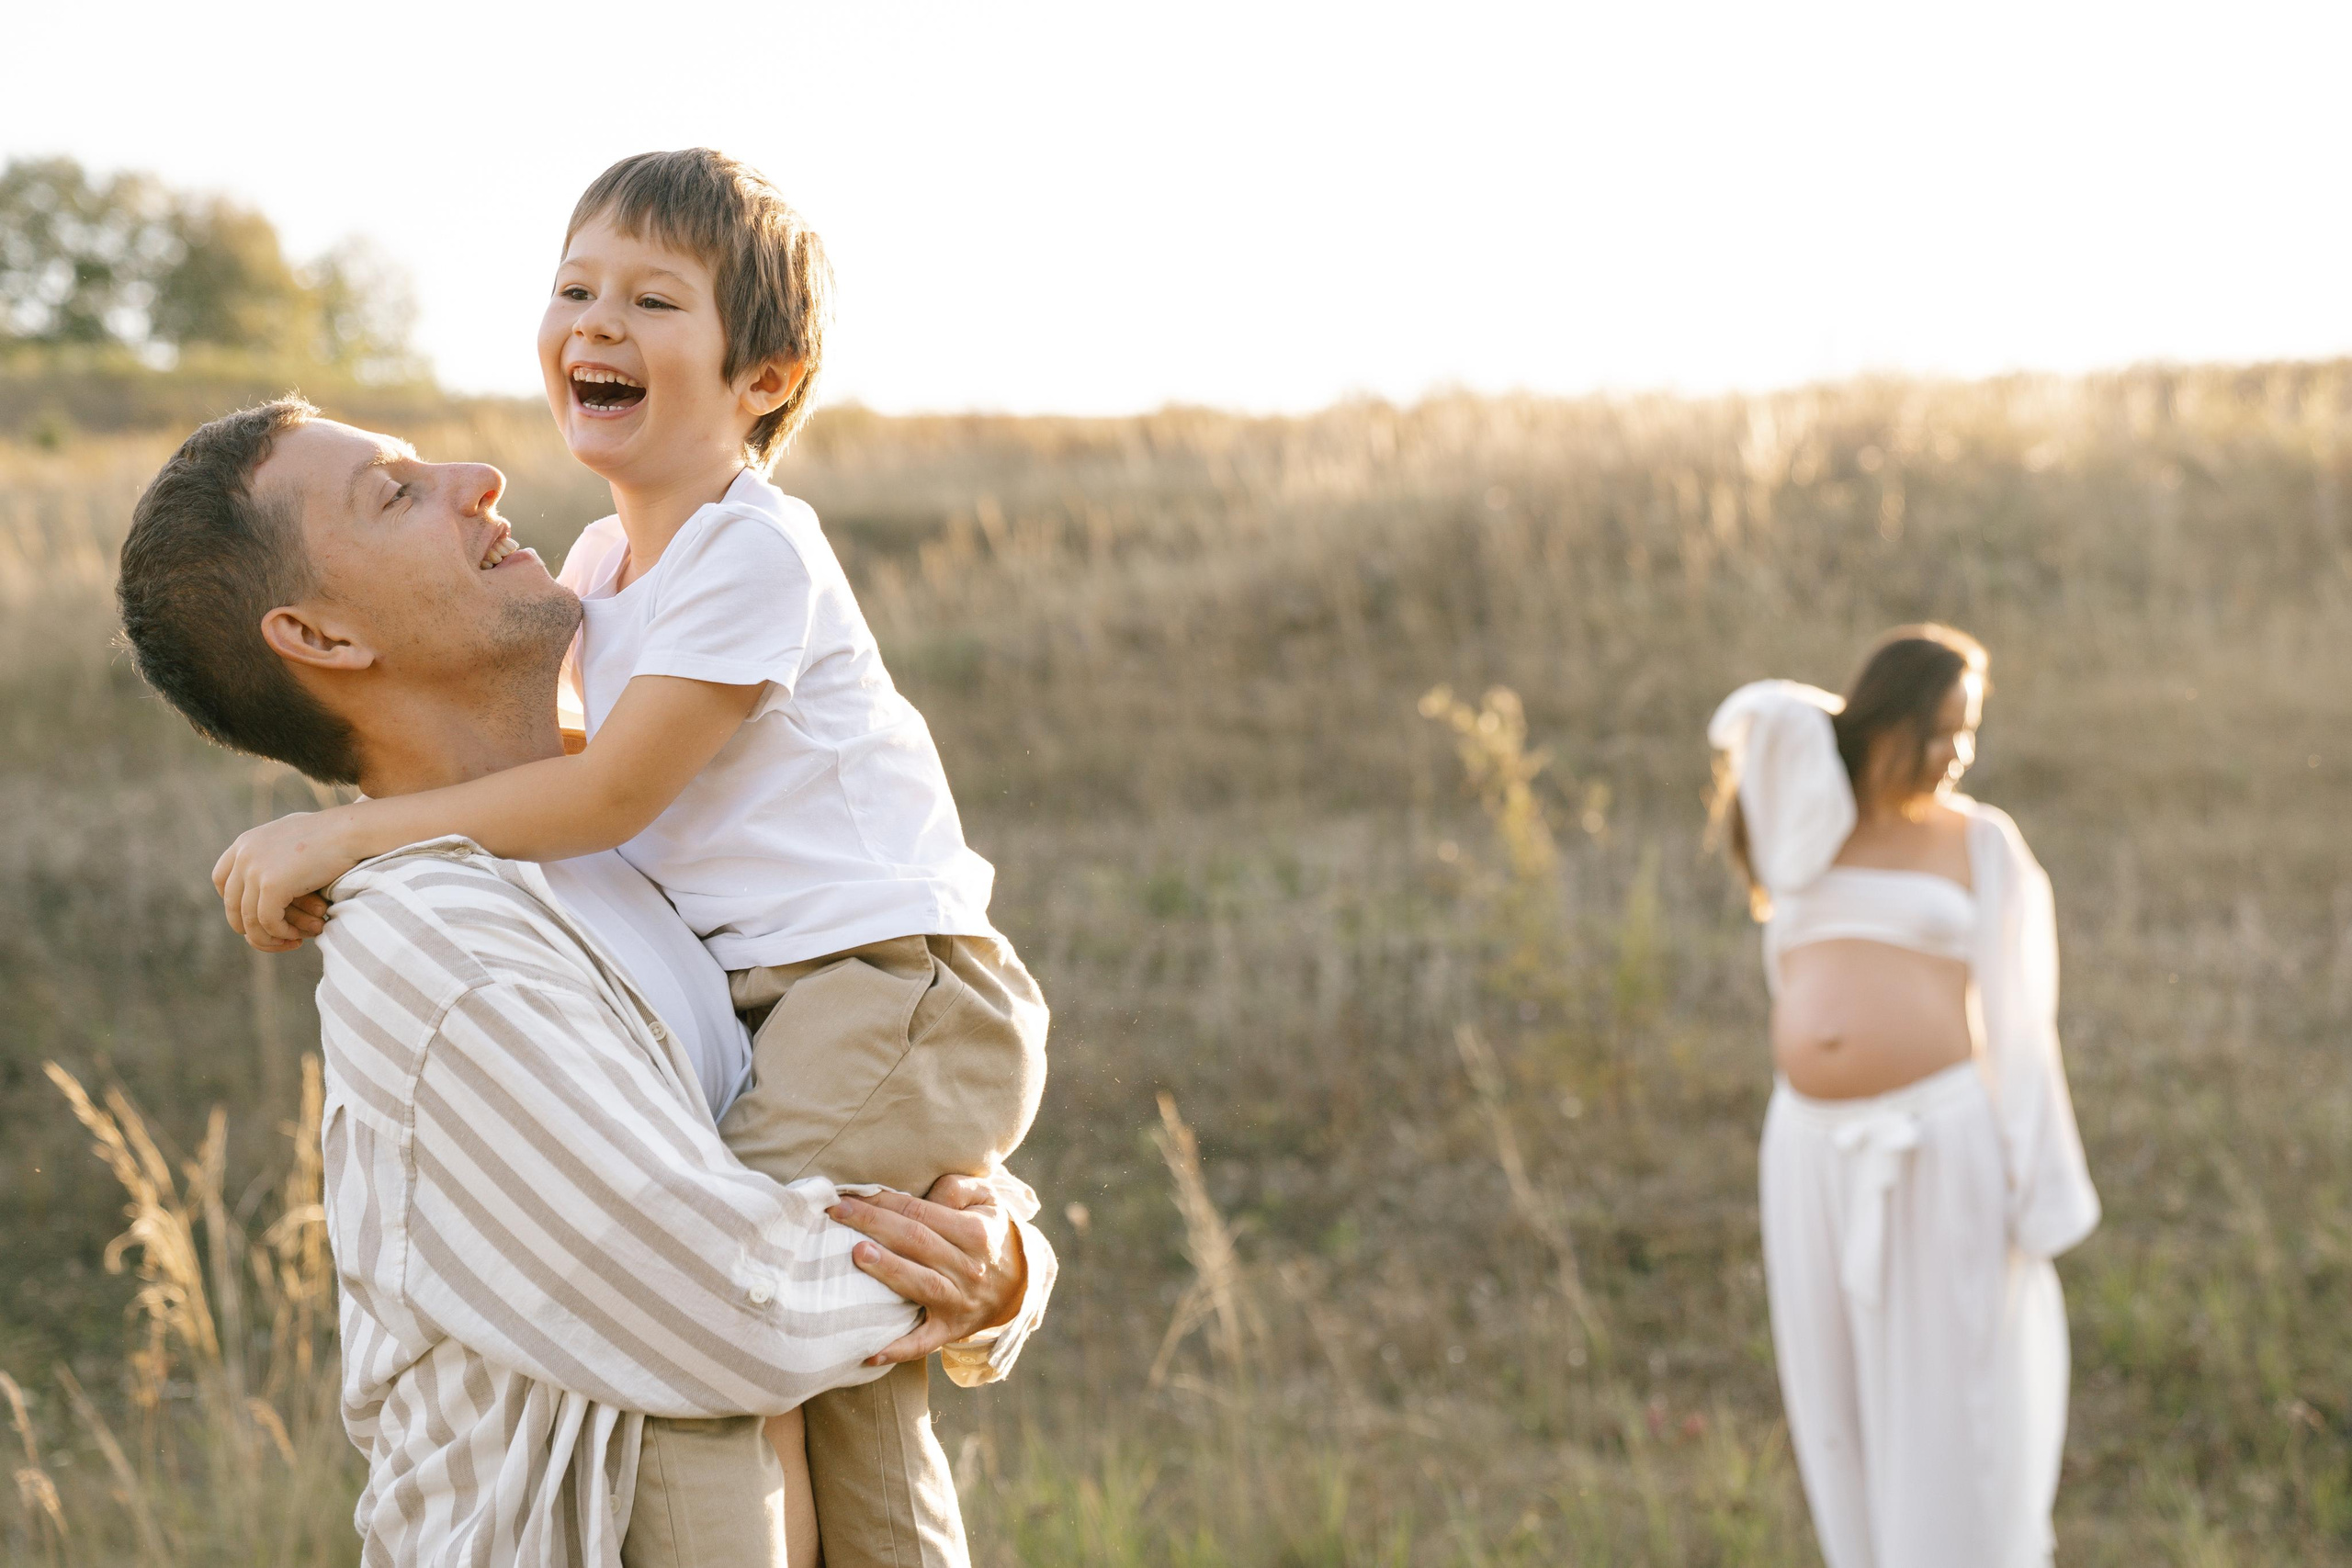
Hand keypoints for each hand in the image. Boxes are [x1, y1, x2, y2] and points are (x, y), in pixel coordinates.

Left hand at [213, 812, 356, 949]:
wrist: (350, 830)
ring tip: (289, 941)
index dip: (233, 903)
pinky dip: (281, 933)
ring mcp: (255, 870)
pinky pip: (268, 922)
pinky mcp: (272, 885)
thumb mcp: (291, 838)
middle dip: (250, 927)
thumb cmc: (332, 834)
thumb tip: (268, 873)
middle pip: (232, 905)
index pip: (221, 881)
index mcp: (245, 842)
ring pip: (249, 920)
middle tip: (274, 937)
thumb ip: (272, 852)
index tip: (254, 914)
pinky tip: (297, 936)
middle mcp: (244, 855)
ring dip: (268, 937)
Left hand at [827, 1176, 1025, 1365]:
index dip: (884, 1202)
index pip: (920, 1213)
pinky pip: (924, 1342)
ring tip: (857, 1255)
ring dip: (888, 1270)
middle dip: (873, 1225)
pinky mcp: (951, 1330)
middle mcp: (969, 1267)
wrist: (1020, 1283)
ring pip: (920, 1284)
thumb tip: (923, 1193)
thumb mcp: (987, 1201)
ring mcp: (960, 1301)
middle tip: (837, 1214)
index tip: (848, 1196)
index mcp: (975, 1232)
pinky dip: (898, 1349)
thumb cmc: (990, 1233)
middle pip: (915, 1242)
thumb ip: (956, 1188)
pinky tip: (870, 1352)